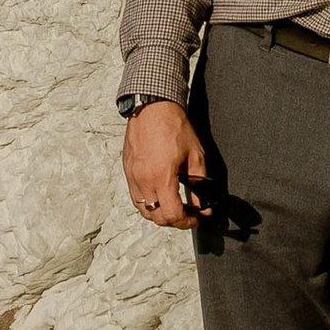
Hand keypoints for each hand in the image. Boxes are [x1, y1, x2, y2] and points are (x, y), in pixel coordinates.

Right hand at [123, 101, 208, 229]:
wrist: (153, 108)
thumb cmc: (174, 127)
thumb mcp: (195, 156)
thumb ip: (199, 184)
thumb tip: (202, 204)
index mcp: (161, 177)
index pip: (172, 214)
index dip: (187, 221)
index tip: (196, 217)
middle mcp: (143, 180)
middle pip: (157, 217)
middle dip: (174, 220)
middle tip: (188, 213)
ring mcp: (132, 176)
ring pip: (144, 210)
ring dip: (159, 213)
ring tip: (174, 205)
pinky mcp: (127, 171)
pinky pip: (135, 197)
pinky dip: (148, 203)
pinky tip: (159, 195)